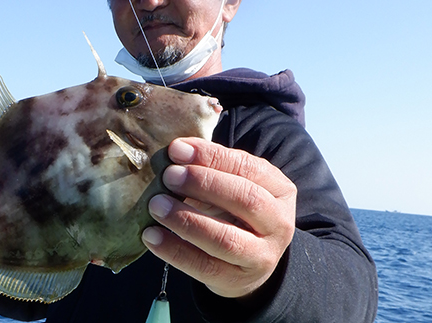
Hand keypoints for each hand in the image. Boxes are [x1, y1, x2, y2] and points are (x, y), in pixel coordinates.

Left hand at [142, 137, 296, 297]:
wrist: (248, 262)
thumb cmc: (235, 212)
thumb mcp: (233, 184)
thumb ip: (210, 167)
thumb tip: (174, 152)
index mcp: (280, 190)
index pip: (248, 168)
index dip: (211, 157)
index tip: (177, 150)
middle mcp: (279, 224)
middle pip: (246, 200)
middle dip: (204, 184)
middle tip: (168, 176)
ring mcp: (262, 256)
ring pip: (226, 239)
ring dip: (186, 220)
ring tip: (156, 205)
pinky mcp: (238, 281)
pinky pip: (204, 266)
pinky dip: (174, 251)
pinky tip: (152, 236)